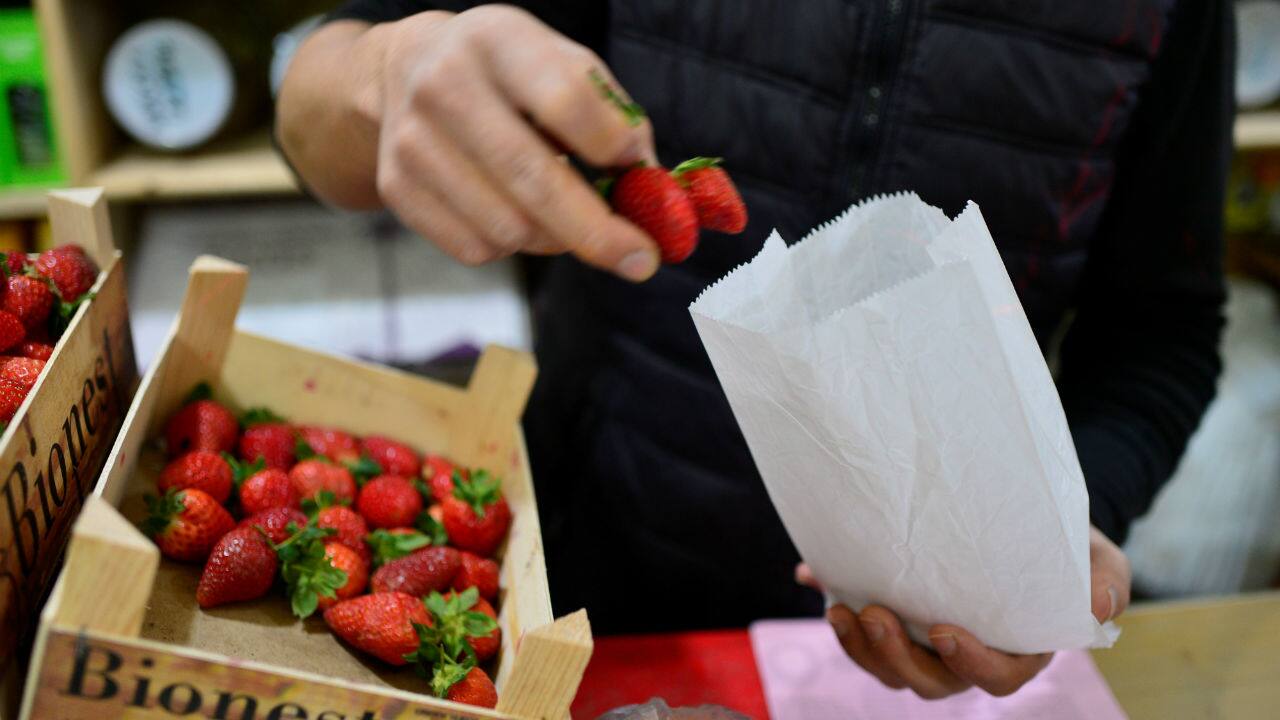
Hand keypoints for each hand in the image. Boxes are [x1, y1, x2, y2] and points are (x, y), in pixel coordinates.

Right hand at [374, 6, 659, 278]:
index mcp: (499, 40)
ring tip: (565, 216)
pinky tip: (516, 214)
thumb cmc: (509, 74)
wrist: (402, 71)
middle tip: (642, 262)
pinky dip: (512, 247)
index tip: (642, 179)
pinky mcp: (396, 187)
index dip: (611, 147)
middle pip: (533, 179)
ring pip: (508, 227)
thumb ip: (613, 118)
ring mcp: (413, 140)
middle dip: (598, 233)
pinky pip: (475, 249)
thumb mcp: (561, 65)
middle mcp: (446, 86)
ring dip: (556, 239)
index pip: (566, 100)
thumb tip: (651, 189)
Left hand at [798, 525, 1129, 698]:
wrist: (1024, 514)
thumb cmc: (1066, 544)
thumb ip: (1104, 580)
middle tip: (875, 615)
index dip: (968, 664)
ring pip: (888, 664)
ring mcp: (923, 638)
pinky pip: (859, 624)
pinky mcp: (894, 610)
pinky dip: (835, 600)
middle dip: (896, 657)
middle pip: (928, 680)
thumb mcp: (1097, 557)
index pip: (994, 677)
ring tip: (840, 609)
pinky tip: (813, 574)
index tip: (944, 631)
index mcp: (1016, 651)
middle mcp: (965, 654)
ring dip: (859, 646)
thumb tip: (1099, 604)